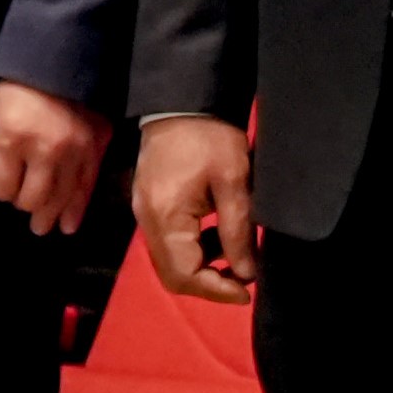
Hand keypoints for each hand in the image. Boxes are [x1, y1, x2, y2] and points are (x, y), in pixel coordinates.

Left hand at [0, 80, 107, 236]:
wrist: (65, 58)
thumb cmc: (22, 84)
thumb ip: (1, 145)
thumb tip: (10, 174)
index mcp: (14, 137)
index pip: (1, 187)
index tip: (0, 180)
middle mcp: (46, 149)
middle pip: (31, 199)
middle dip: (23, 203)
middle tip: (22, 205)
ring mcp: (76, 151)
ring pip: (61, 199)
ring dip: (50, 216)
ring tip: (43, 227)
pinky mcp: (97, 148)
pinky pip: (86, 187)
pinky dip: (77, 209)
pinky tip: (69, 224)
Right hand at [134, 114, 259, 301]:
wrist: (181, 100)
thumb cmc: (210, 136)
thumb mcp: (233, 181)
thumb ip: (238, 231)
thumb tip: (246, 273)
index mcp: (166, 217)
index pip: (186, 274)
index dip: (217, 290)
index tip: (248, 292)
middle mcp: (147, 222)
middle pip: (173, 275)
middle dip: (208, 285)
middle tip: (243, 282)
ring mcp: (144, 214)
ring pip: (169, 262)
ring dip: (202, 268)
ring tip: (236, 258)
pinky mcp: (149, 205)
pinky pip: (168, 243)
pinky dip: (193, 250)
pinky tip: (218, 238)